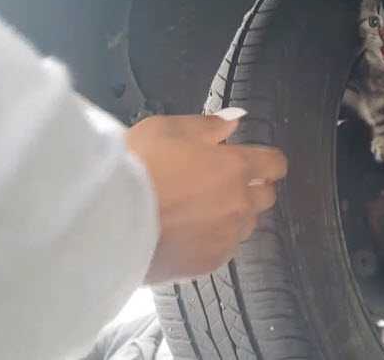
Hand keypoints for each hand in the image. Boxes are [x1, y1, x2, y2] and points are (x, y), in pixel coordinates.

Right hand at [126, 108, 287, 283]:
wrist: (108, 221)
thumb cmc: (137, 167)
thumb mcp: (167, 129)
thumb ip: (209, 125)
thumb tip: (236, 120)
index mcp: (235, 167)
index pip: (275, 164)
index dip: (268, 160)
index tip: (257, 161)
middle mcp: (239, 204)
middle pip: (266, 196)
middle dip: (253, 187)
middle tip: (223, 183)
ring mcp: (227, 237)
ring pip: (246, 224)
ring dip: (234, 214)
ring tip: (201, 209)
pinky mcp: (210, 263)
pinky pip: (225, 248)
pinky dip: (215, 239)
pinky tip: (189, 232)